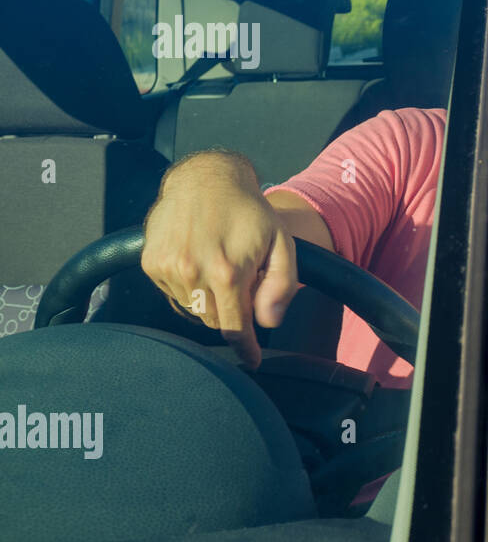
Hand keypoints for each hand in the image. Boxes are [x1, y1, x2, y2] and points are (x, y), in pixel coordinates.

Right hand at [141, 152, 297, 369]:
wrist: (206, 180)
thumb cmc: (249, 213)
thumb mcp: (281, 243)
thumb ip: (280, 284)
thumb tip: (268, 321)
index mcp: (227, 272)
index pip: (234, 327)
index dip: (244, 347)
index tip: (251, 361)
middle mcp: (192, 272)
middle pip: (213, 320)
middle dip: (230, 313)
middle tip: (241, 285)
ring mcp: (168, 268)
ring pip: (192, 309)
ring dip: (208, 300)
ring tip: (220, 268)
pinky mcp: (151, 262)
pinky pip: (173, 293)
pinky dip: (188, 288)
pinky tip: (199, 262)